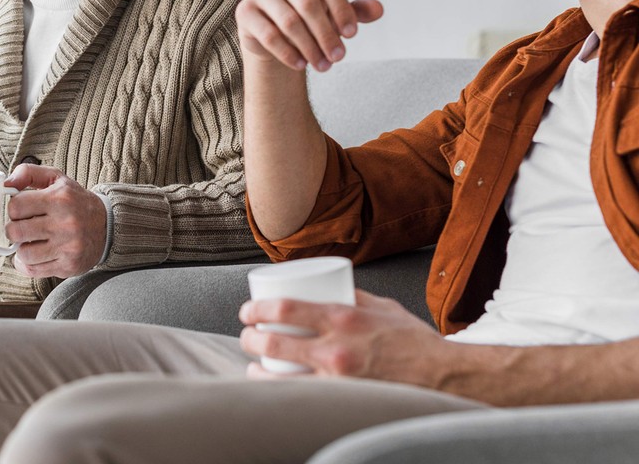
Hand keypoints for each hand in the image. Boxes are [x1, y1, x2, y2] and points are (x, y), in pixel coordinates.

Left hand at [3, 164, 106, 278]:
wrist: (107, 225)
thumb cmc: (76, 201)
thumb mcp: (57, 179)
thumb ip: (29, 174)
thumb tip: (6, 183)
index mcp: (61, 198)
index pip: (16, 206)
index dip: (15, 209)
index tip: (23, 210)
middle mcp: (65, 223)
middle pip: (15, 232)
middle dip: (15, 229)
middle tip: (26, 227)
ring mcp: (67, 246)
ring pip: (23, 253)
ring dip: (23, 248)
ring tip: (34, 240)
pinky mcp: (68, 265)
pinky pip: (33, 269)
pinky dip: (30, 263)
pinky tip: (39, 253)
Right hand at [235, 0, 382, 71]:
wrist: (273, 36)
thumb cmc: (309, 20)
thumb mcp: (335, 15)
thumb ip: (356, 11)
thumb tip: (379, 9)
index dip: (343, 11)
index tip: (352, 35)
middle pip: (309, 4)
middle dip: (327, 34)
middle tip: (339, 57)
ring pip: (289, 21)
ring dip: (310, 47)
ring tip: (323, 66)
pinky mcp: (245, 11)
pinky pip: (269, 34)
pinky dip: (288, 52)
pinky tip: (301, 65)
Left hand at [239, 289, 446, 385]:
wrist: (443, 378)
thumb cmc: (413, 341)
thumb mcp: (381, 306)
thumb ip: (352, 296)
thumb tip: (325, 287)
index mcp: (344, 318)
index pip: (286, 308)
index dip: (258, 308)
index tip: (249, 309)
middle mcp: (336, 349)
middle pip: (275, 341)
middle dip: (251, 337)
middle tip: (247, 333)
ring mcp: (338, 381)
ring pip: (281, 376)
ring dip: (258, 368)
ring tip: (253, 361)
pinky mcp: (344, 403)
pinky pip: (301, 398)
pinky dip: (280, 392)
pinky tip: (272, 387)